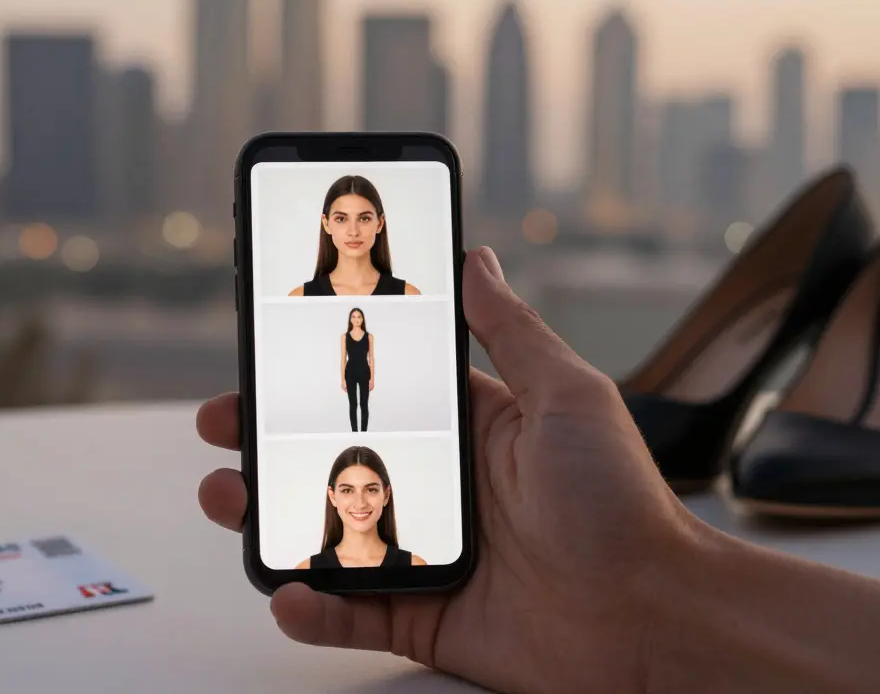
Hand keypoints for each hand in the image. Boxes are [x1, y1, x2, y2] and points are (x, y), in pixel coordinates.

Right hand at [196, 247, 698, 693]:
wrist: (656, 619)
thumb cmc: (625, 504)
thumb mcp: (569, 397)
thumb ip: (511, 333)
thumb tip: (476, 261)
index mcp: (469, 430)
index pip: (376, 392)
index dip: (318, 374)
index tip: (268, 352)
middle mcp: (440, 489)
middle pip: (332, 459)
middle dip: (268, 441)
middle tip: (223, 425)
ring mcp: (426, 554)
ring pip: (325, 532)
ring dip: (267, 517)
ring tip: (228, 498)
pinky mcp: (425, 616)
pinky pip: (353, 613)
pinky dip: (314, 608)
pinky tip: (288, 590)